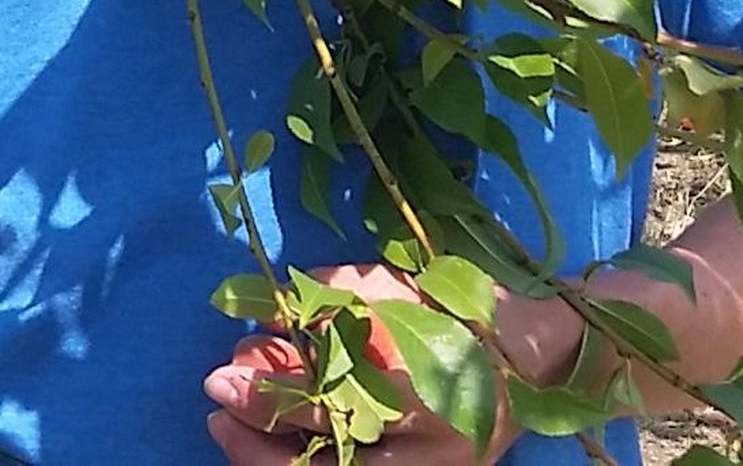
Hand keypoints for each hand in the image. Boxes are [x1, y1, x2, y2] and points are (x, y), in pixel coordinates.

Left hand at [202, 263, 525, 465]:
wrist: (526, 354)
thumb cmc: (449, 309)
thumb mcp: (382, 294)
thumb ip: (322, 307)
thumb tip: (258, 326)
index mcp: (417, 391)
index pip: (324, 405)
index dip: (266, 395)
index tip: (218, 376)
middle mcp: (424, 450)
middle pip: (325, 459)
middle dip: (259, 439)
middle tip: (216, 410)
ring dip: (274, 462)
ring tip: (231, 433)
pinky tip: (278, 448)